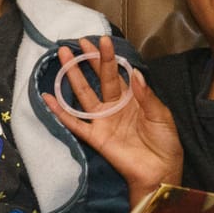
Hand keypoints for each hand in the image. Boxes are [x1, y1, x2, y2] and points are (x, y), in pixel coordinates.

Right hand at [39, 37, 182, 198]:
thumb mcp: (161, 115)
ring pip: (84, 94)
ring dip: (73, 76)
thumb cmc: (165, 143)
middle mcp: (114, 106)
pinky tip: (48, 97)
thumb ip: (146, 96)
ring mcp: (102, 121)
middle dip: (88, 59)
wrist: (160, 171)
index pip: (117, 73)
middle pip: (99, 78)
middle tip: (78, 41)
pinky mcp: (95, 137)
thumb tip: (134, 73)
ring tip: (63, 57)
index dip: (108, 57)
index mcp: (132, 98)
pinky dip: (60, 112)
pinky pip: (75, 123)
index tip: (101, 40)